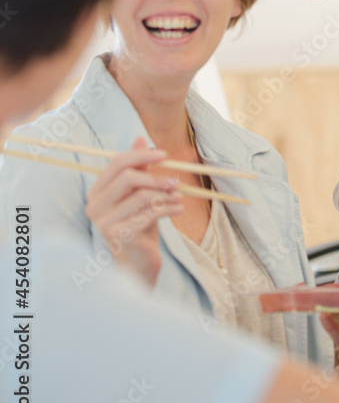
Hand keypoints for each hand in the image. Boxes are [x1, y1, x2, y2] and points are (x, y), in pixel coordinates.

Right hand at [85, 137, 183, 286]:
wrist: (138, 264)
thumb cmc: (138, 226)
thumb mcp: (139, 194)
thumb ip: (138, 169)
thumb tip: (140, 138)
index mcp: (96, 192)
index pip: (117, 163)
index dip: (142, 155)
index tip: (165, 154)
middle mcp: (94, 206)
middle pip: (128, 177)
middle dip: (156, 177)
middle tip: (176, 182)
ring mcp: (104, 223)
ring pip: (142, 196)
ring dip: (166, 195)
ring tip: (179, 197)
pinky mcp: (119, 236)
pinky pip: (149, 214)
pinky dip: (168, 208)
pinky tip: (179, 209)